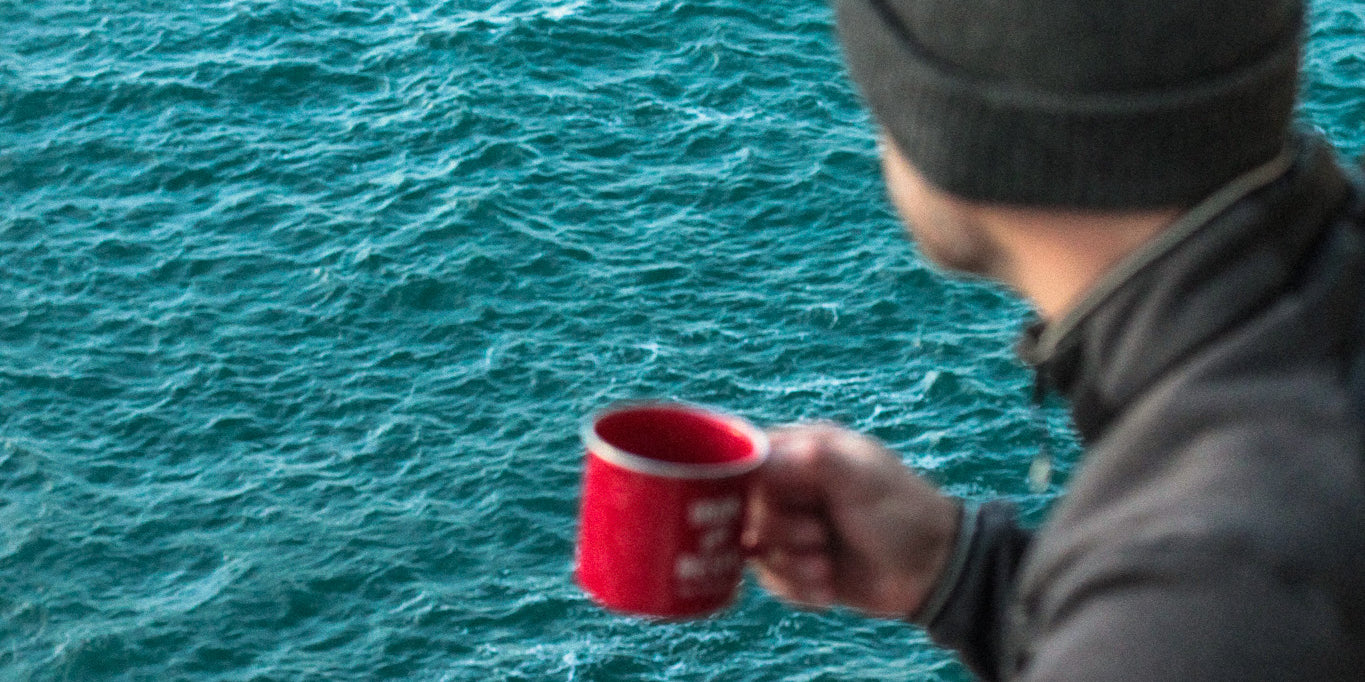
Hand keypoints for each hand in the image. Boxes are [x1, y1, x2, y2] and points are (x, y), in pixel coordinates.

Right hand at [743, 423, 960, 618]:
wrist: (933, 571)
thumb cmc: (902, 514)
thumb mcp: (861, 478)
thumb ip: (812, 459)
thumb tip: (758, 458)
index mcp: (805, 452)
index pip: (749, 458)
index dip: (744, 483)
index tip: (759, 505)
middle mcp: (793, 487)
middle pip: (746, 509)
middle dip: (778, 532)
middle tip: (816, 537)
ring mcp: (794, 526)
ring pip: (756, 548)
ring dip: (789, 565)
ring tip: (825, 568)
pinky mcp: (798, 564)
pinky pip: (771, 579)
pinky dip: (797, 588)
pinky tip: (827, 587)